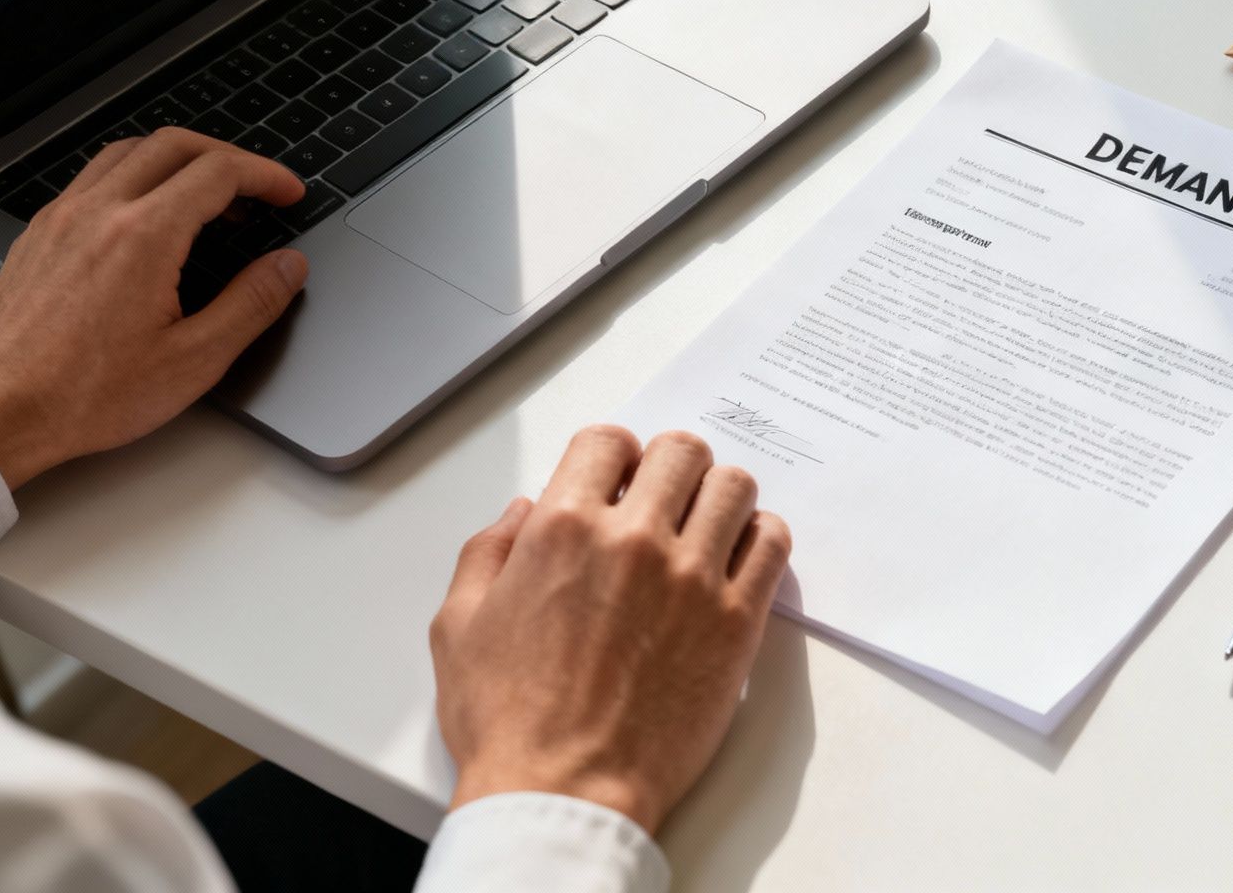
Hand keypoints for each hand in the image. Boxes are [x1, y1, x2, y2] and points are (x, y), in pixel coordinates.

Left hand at [0, 128, 307, 487]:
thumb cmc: (84, 395)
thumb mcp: (194, 360)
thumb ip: (252, 304)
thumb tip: (289, 267)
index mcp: (143, 237)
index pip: (218, 172)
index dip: (265, 175)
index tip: (288, 193)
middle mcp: (97, 213)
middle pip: (174, 144)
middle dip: (228, 156)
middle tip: (258, 186)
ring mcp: (60, 219)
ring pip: (128, 152)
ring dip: (178, 160)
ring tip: (208, 196)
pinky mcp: (38, 235)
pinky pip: (92, 178)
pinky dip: (135, 177)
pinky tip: (149, 218)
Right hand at [430, 426, 792, 834]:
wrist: (565, 792)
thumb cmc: (509, 721)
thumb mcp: (459, 625)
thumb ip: (490, 551)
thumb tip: (524, 510)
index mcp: (564, 530)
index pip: (608, 441)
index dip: (612, 457)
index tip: (616, 480)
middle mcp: (634, 540)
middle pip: (682, 452)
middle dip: (670, 467)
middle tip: (663, 501)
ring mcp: (693, 578)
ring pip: (734, 487)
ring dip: (718, 499)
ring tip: (702, 530)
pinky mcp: (738, 621)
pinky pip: (773, 544)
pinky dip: (759, 538)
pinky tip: (735, 560)